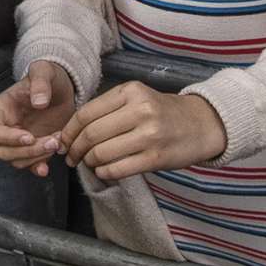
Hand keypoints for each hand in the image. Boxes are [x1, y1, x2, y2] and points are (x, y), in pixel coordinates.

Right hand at [0, 60, 78, 175]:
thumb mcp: (45, 71)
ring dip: (36, 157)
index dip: (5, 138)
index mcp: (0, 110)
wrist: (63, 89)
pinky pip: (29, 165)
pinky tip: (47, 168)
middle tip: (52, 141)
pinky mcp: (32, 149)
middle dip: (27, 150)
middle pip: (2, 151)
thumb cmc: (49, 77)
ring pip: (16, 160)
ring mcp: (17, 141)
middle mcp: (5, 128)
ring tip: (58, 142)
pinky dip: (37, 168)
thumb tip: (39, 102)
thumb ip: (40, 82)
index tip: (29, 136)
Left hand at [60, 81, 225, 181]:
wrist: (201, 124)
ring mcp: (149, 135)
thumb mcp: (138, 98)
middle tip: (71, 157)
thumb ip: (109, 109)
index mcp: (130, 91)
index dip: (69, 131)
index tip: (63, 141)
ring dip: (89, 163)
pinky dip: (104, 173)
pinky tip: (104, 171)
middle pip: (91, 135)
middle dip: (75, 150)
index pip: (86, 113)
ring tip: (89, 164)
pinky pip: (118, 169)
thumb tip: (72, 130)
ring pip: (102, 153)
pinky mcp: (156, 157)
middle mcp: (139, 110)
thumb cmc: (163, 112)